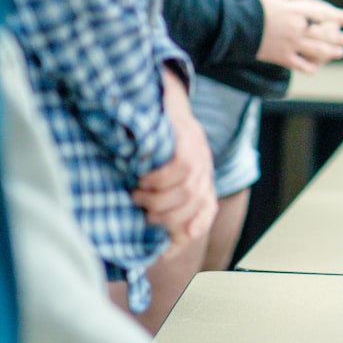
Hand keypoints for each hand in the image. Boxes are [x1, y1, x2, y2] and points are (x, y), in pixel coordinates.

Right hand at [132, 72, 216, 243]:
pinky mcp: (189, 139)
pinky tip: (144, 178)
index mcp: (201, 178)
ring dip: (159, 201)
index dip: (185, 235)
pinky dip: (160, 179)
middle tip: (142, 214)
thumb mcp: (160, 169)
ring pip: (187, 192)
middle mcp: (205, 168)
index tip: (163, 251)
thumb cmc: (155, 135)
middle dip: (167, 219)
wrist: (159, 91)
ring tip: (138, 197)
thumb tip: (151, 242)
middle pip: (194, 207)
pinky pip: (179, 169)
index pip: (203, 215)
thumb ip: (159, 197)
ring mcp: (200, 153)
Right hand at [255, 0, 342, 72]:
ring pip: (318, 51)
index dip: (339, 17)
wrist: (237, 27)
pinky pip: (301, 65)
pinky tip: (317, 68)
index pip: (324, 14)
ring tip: (340, 53)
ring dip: (332, 53)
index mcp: (296, 11)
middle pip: (325, 35)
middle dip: (340, 39)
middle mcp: (297, 28)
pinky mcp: (283, 57)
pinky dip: (311, 67)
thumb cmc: (255, 7)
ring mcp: (291, 44)